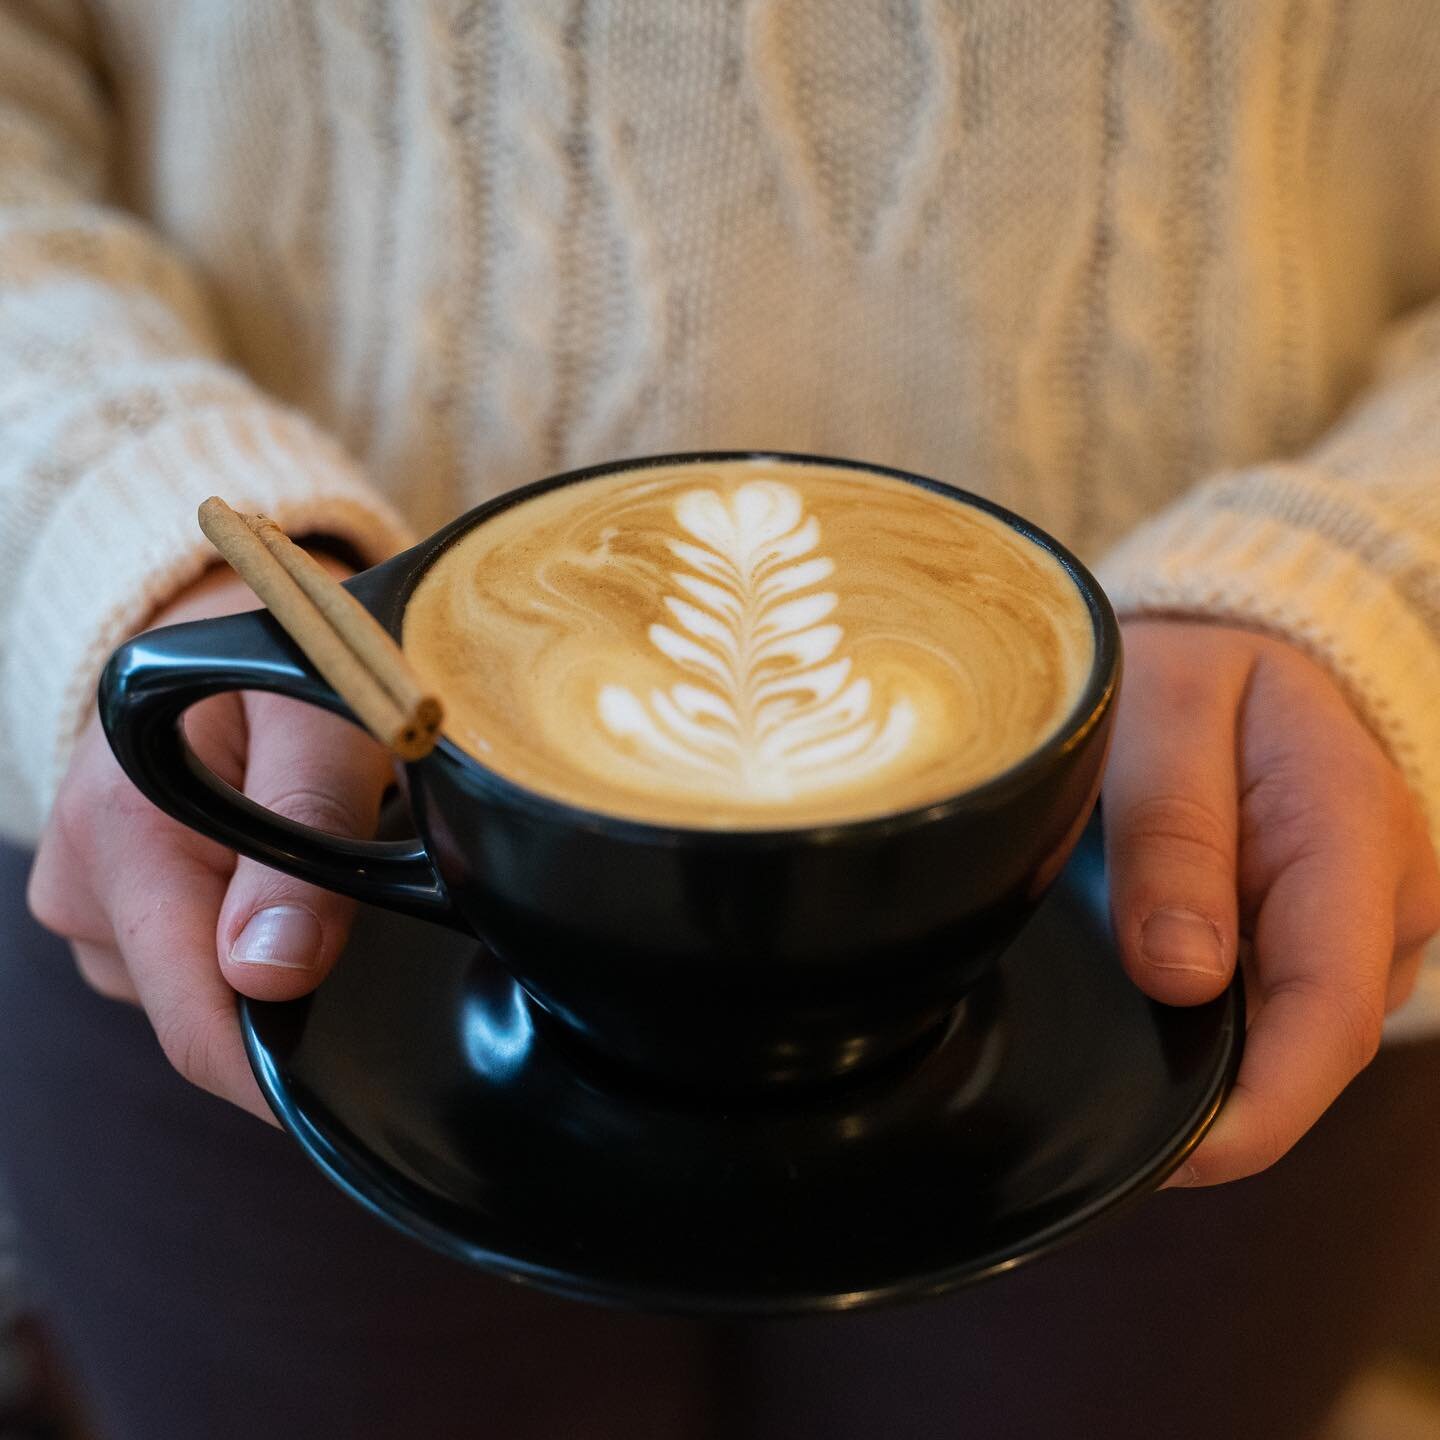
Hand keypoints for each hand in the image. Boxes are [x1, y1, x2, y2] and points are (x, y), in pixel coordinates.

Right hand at [27, 560, 393, 1123]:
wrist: (212, 621)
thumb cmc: (281, 658)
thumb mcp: (323, 717)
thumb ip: (304, 828)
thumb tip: (271, 974)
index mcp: (123, 829)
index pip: (192, 1015)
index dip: (273, 1076)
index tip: (350, 1105)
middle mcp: (81, 878)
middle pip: (196, 1010)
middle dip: (284, 1000)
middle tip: (371, 938)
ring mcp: (83, 898)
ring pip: (189, 989)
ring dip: (261, 959)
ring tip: (317, 878)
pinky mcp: (102, 904)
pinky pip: (176, 960)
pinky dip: (233, 938)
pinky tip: (272, 886)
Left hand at [1103, 619, 1439, 1185]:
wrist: (1224, 651)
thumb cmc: (1192, 671)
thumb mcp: (1165, 710)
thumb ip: (1172, 830)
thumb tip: (1181, 977)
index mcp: (1351, 829)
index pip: (1331, 1008)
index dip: (1263, 1106)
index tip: (1178, 1156)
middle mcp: (1378, 894)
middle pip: (1311, 1042)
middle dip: (1222, 1101)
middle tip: (1097, 1119)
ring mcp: (1357, 922)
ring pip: (1289, 1032)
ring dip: (1210, 1064)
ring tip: (1101, 1057)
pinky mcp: (1319, 933)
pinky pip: (1273, 1005)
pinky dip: (1209, 1028)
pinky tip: (1141, 1022)